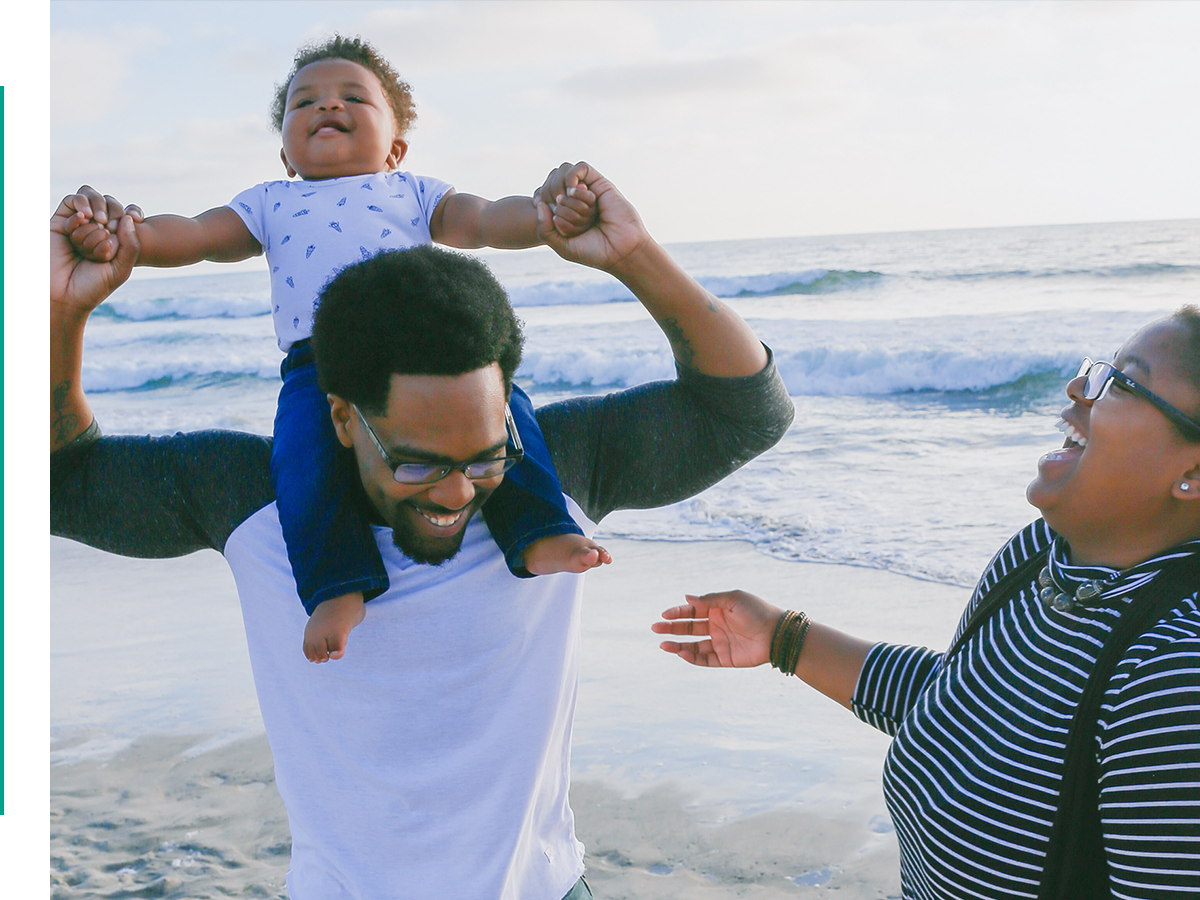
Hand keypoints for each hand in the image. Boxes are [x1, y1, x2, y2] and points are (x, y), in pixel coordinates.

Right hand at [49, 190, 141, 316]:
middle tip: (109, 230)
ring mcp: (78, 226)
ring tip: (99, 225)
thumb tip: (128, 217)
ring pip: (91, 200)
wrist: (63, 296)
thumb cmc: (93, 287)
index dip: (133, 212)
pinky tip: (83, 219)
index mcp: (115, 241)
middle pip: (110, 204)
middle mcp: (97, 231)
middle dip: (113, 215)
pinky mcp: (59, 223)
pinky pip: (71, 202)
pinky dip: (80, 206)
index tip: (138, 218)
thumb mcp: (121, 269)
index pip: (127, 214)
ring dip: (98, 211)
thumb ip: (131, 245)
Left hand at [534, 162, 649, 272]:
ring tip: (579, 212)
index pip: (543, 198)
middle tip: (572, 221)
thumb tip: (540, 204)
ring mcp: (587, 192)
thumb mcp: (562, 246)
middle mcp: (575, 202)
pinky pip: (580, 168)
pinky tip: (575, 192)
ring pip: (564, 177)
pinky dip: (572, 178)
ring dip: (567, 196)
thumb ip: (544, 229)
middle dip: (559, 207)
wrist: (621, 251)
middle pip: (552, 189)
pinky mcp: (600, 183)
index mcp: (565, 216)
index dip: (540, 202)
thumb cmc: (594, 251)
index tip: (546, 215)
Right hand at [652, 590, 782, 667]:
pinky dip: (692, 657)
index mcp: (717, 609)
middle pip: (689, 628)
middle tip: (655, 628)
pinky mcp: (725, 658)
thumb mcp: (733, 599)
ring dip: (678, 645)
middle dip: (671, 628)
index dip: (678, 613)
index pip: (692, 611)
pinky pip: (704, 659)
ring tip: (663, 645)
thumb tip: (687, 598)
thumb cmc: (757, 611)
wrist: (777, 634)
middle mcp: (716, 626)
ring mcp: (720, 642)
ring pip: (693, 645)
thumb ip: (710, 600)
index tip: (664, 615)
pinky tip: (682, 653)